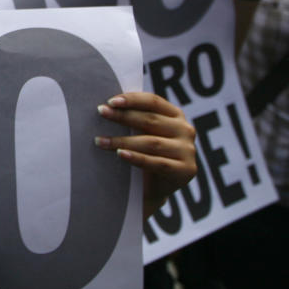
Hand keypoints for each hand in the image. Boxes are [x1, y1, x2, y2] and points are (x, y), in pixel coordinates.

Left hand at [94, 92, 196, 218]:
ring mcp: (187, 151)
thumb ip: (134, 118)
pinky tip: (120, 154)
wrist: (154, 189)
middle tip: (101, 112)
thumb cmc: (144, 153)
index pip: (153, 102)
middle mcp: (185, 130)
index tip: (111, 101)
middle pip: (150, 120)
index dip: (132, 100)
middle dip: (123, 116)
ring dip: (123, 140)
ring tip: (100, 140)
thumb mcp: (142, 132)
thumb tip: (106, 105)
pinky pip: (157, 163)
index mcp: (176, 115)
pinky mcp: (185, 170)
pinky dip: (137, 158)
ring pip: (151, 142)